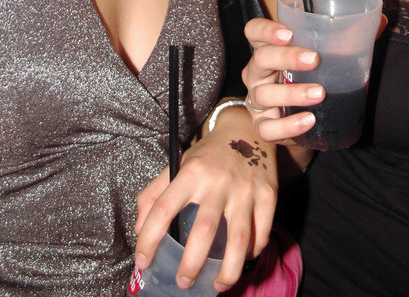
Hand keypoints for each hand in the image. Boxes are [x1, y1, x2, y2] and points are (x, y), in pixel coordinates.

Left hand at [134, 107, 276, 291]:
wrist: (247, 128)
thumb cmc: (208, 153)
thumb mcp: (179, 163)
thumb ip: (154, 193)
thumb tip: (140, 229)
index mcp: (191, 172)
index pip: (163, 208)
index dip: (149, 239)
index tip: (143, 261)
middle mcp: (218, 181)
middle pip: (204, 230)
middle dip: (191, 264)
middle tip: (183, 282)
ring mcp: (245, 189)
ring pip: (239, 239)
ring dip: (228, 270)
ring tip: (218, 286)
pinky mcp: (268, 194)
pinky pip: (261, 232)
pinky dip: (252, 253)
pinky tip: (241, 261)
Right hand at [243, 14, 386, 147]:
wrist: (305, 120)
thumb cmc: (311, 77)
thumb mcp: (324, 56)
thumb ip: (348, 38)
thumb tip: (381, 22)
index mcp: (269, 48)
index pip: (254, 31)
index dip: (266, 30)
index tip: (288, 32)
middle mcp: (257, 72)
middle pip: (260, 59)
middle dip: (286, 57)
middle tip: (314, 59)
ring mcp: (257, 100)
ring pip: (263, 94)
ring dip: (292, 93)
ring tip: (320, 93)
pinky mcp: (263, 126)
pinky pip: (267, 128)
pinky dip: (288, 125)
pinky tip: (309, 120)